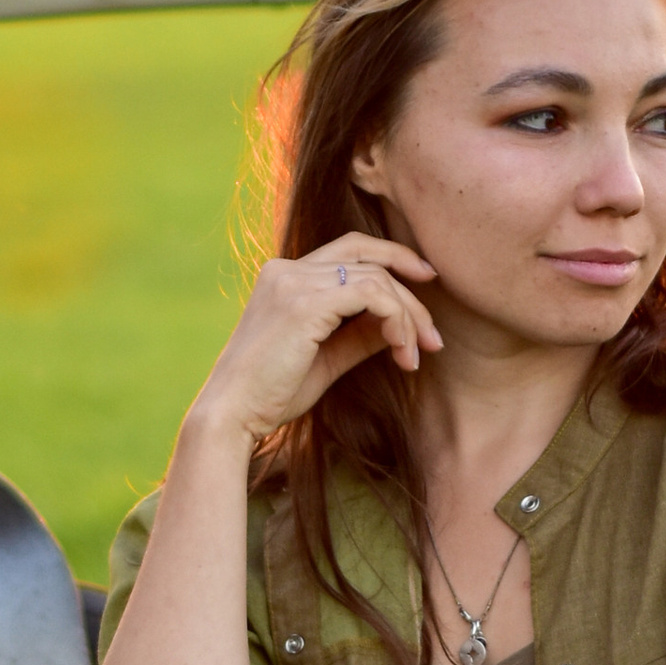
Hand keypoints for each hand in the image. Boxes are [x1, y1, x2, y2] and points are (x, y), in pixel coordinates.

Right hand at [190, 233, 442, 445]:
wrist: (232, 415)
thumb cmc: (272, 394)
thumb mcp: (327, 358)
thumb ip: (360, 334)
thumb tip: (401, 324)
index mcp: (285, 276)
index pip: (351, 248)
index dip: (393, 257)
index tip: (426, 281)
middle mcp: (287, 270)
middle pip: (368, 257)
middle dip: (411, 291)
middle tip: (433, 336)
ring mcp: (293, 282)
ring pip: (376, 278)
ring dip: (407, 317)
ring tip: (415, 355)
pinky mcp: (304, 303)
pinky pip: (371, 295)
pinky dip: (396, 321)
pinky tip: (401, 354)